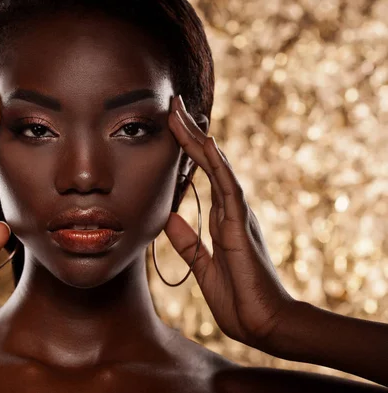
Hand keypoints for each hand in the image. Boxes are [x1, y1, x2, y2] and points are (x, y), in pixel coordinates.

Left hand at [163, 94, 293, 346]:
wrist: (263, 324)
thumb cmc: (238, 299)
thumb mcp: (201, 264)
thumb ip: (187, 241)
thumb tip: (167, 217)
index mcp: (221, 219)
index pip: (200, 175)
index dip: (185, 150)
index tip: (170, 126)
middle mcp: (231, 210)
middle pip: (208, 163)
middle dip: (189, 134)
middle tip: (173, 105)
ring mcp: (238, 215)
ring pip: (218, 168)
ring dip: (199, 140)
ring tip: (182, 114)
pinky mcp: (241, 226)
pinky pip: (229, 189)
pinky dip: (218, 165)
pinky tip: (207, 145)